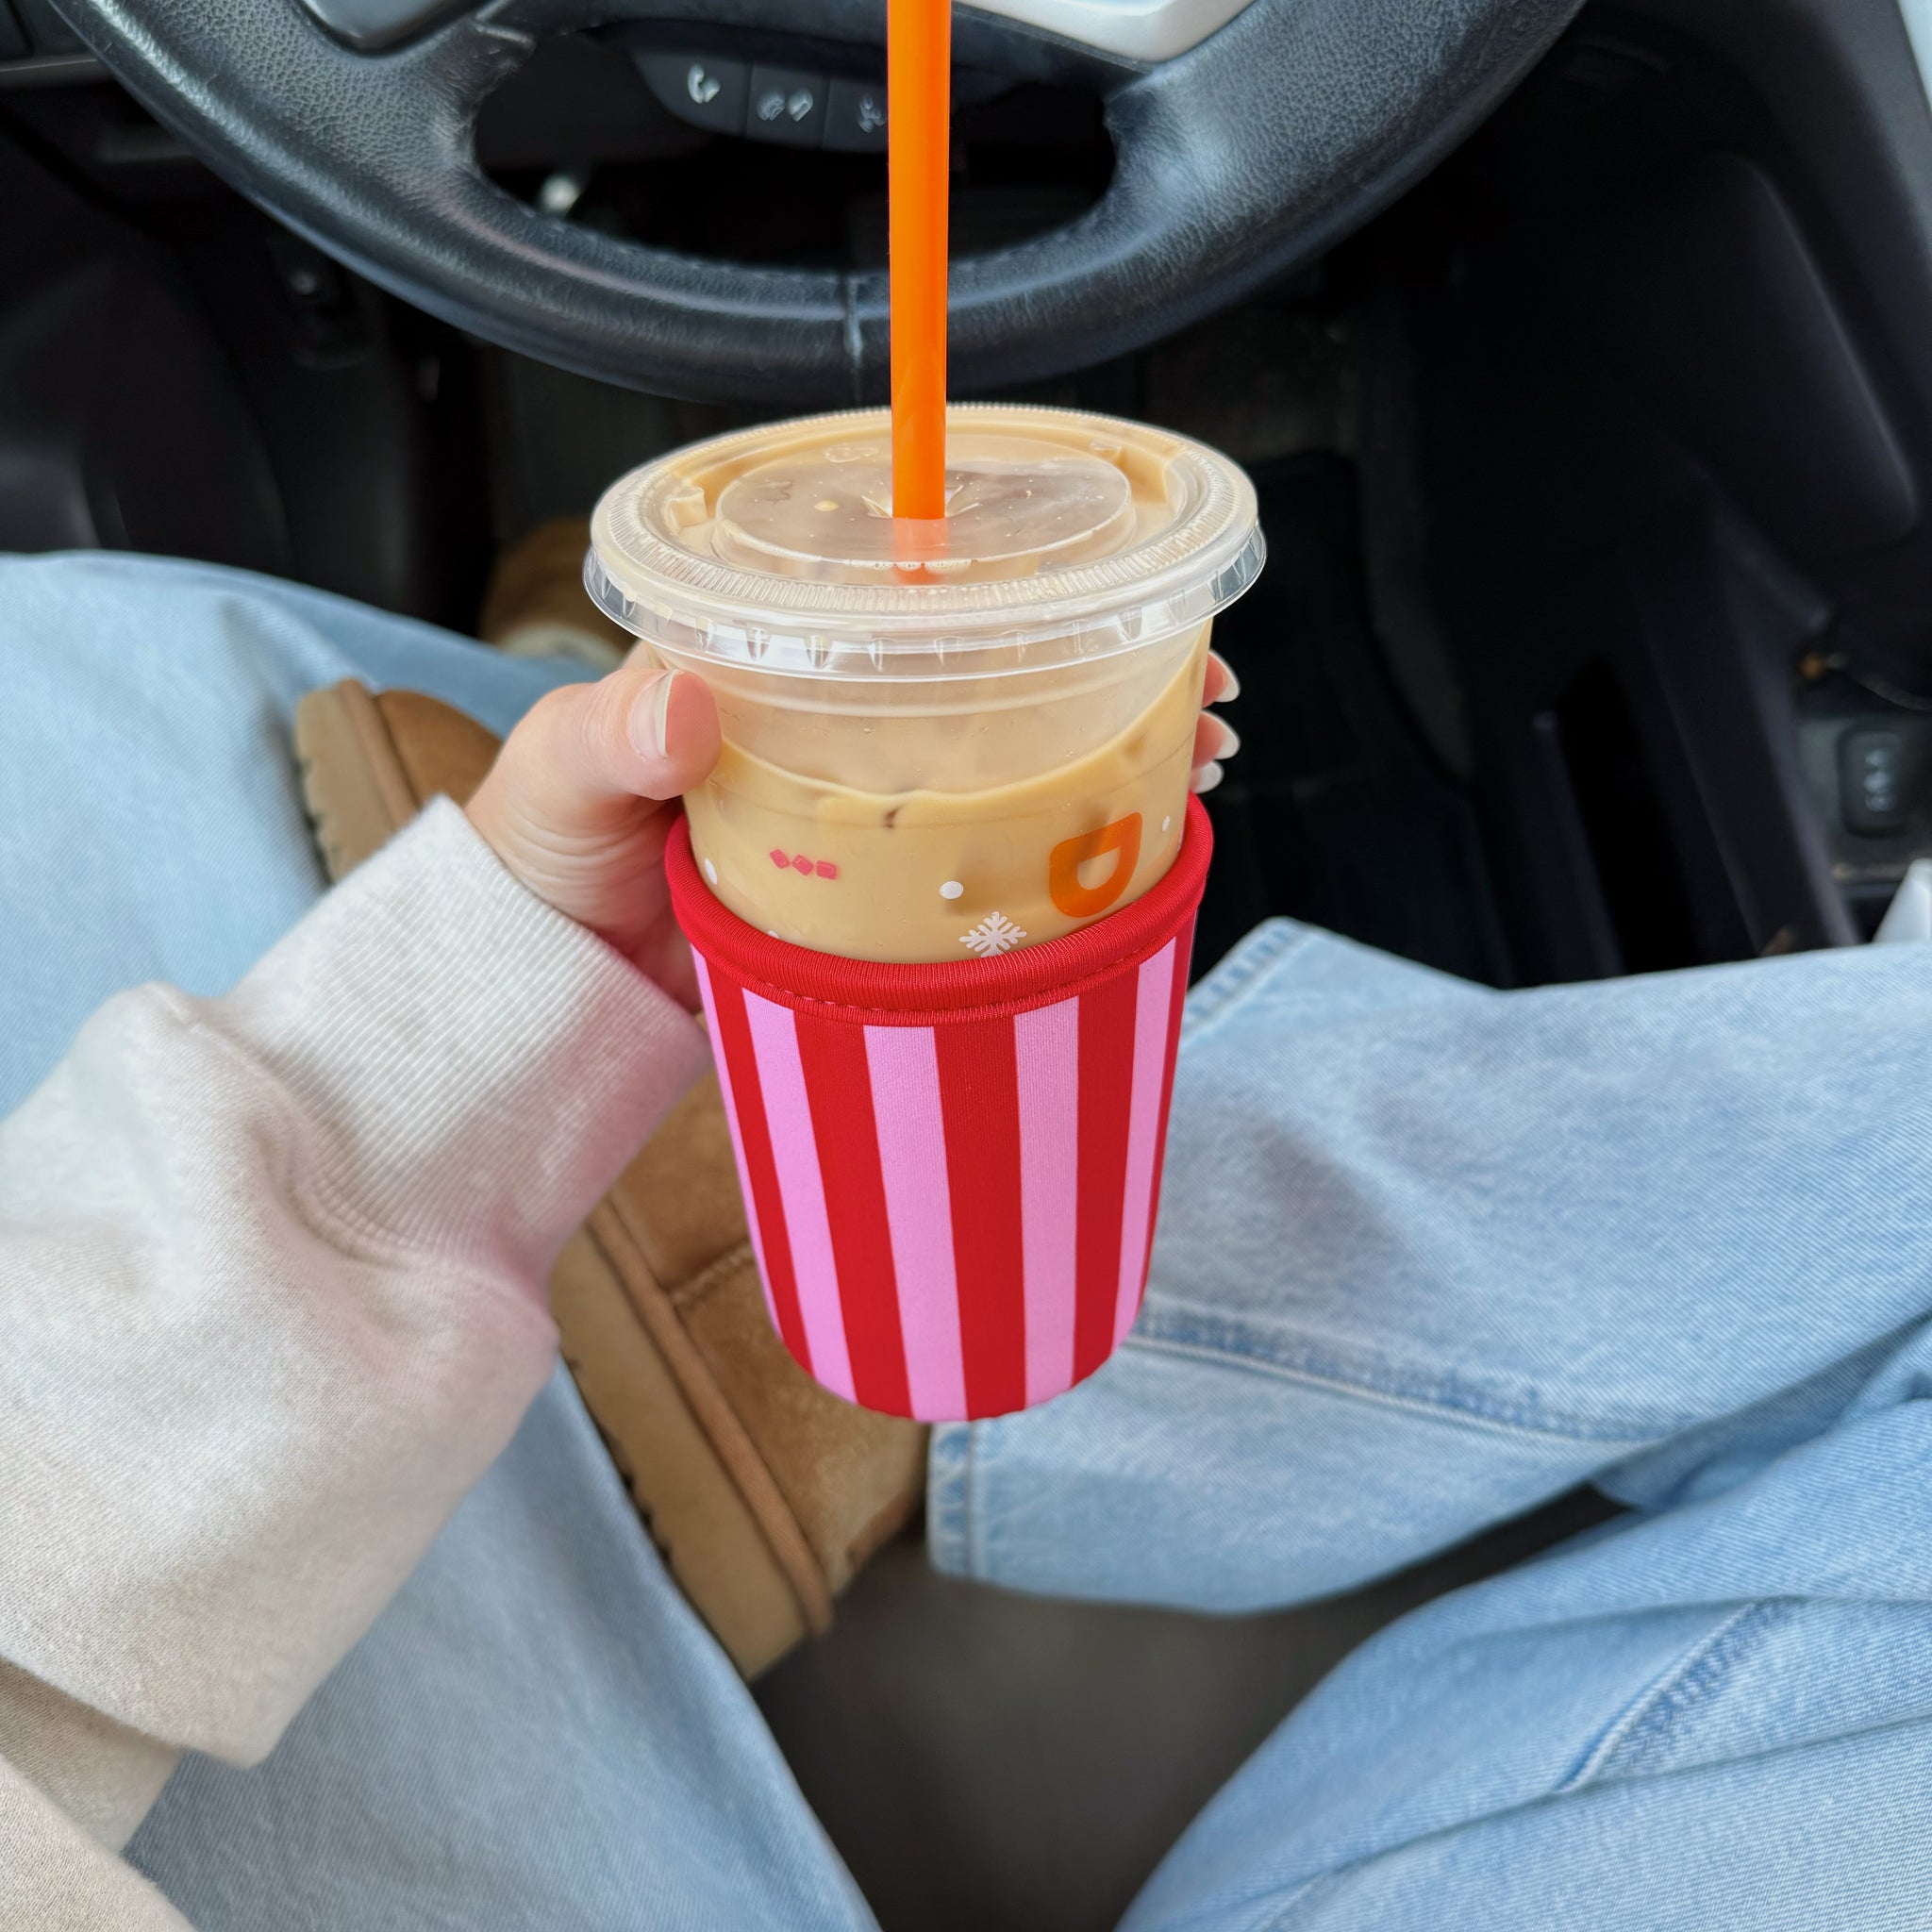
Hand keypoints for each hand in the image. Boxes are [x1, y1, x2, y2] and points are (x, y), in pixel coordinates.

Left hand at [467, 645, 1239, 1008]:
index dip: (1019, 590)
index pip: (908, 599)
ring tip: (1199, 762)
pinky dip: (1061, 855)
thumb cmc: (539, 860)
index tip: (1113, 600)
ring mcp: (864, 812)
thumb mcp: (559, 778)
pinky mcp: (878, 896)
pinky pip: (982, 863)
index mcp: (771, 664)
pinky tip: (1130, 848)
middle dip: (1110, 674)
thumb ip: (604, 736)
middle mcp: (834, 726)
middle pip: (993, 679)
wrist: (542, 993)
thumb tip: (679, 704)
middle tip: (1202, 693)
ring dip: (1113, 757)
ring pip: (1010, 767)